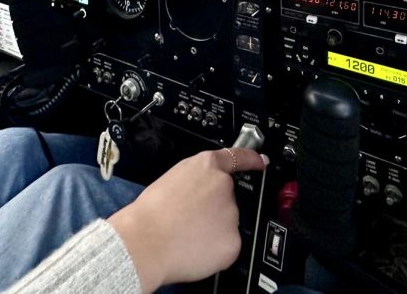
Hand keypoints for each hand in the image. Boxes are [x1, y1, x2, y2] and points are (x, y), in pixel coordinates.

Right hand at [107, 147, 267, 291]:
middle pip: (226, 198)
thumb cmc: (150, 214)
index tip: (260, 161)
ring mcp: (232, 214)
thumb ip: (194, 183)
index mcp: (206, 167)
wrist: (146, 241)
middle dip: (213, 209)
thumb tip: (201, 197)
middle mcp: (224, 186)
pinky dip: (214, 250)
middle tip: (190, 220)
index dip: (250, 159)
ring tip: (186, 235)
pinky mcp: (234, 241)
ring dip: (212, 229)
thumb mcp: (171, 181)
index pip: (237, 157)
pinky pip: (227, 245)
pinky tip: (194, 248)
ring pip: (226, 223)